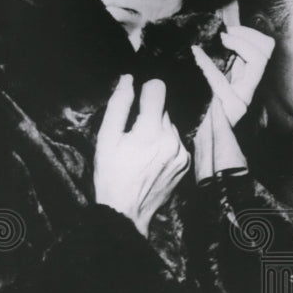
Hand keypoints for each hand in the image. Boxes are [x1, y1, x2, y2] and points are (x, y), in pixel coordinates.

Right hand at [94, 75, 189, 236]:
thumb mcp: (106, 138)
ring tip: (142, 150)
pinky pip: (177, 142)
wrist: (126, 212)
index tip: (136, 100)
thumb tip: (128, 79)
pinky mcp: (186, 164)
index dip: (145, 90)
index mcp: (152, 131)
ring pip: (171, 126)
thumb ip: (119, 105)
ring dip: (158, 130)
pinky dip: (166, 145)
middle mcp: (172, 139)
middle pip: (164, 109)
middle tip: (134, 135)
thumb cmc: (111, 175)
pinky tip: (152, 159)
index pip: (158, 88)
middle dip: (149, 115)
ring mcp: (182, 153)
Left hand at [191, 25, 274, 125]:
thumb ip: (222, 62)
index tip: (230, 29)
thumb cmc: (203, 109)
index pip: (266, 48)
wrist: (199, 140)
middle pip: (266, 52)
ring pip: (257, 61)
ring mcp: (243, 99)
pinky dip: (208, 64)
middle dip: (246, 36)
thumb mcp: (215, 80)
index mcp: (247, 79)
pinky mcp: (231, 110)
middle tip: (224, 35)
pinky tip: (196, 54)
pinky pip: (222, 81)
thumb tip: (219, 35)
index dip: (250, 34)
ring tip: (219, 40)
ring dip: (239, 44)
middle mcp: (250, 88)